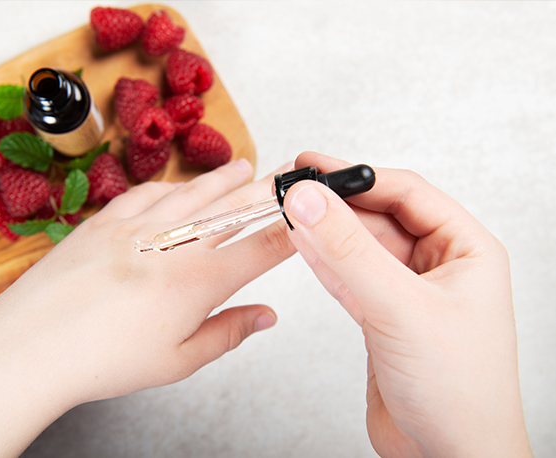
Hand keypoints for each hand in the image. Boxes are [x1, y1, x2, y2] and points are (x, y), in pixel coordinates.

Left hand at [0, 158, 294, 456]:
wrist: (32, 346)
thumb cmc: (103, 360)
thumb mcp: (179, 360)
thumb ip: (229, 333)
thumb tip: (266, 317)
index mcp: (198, 282)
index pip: (260, 249)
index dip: (290, 232)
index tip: (307, 220)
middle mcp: (173, 244)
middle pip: (234, 209)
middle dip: (268, 191)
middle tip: (289, 176)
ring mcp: (139, 226)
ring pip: (195, 192)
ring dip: (225, 179)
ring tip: (246, 167)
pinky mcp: (107, 219)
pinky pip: (149, 191)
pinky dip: (173, 185)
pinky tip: (182, 185)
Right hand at [282, 152, 531, 457]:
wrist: (447, 457)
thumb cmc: (459, 391)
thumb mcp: (400, 307)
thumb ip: (349, 250)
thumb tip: (311, 200)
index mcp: (465, 248)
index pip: (407, 192)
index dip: (358, 175)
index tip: (314, 165)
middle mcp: (438, 264)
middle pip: (379, 216)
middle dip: (336, 203)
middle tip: (294, 187)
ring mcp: (407, 290)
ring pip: (360, 247)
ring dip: (325, 230)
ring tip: (288, 210)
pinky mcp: (382, 315)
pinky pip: (349, 277)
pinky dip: (323, 262)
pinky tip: (300, 244)